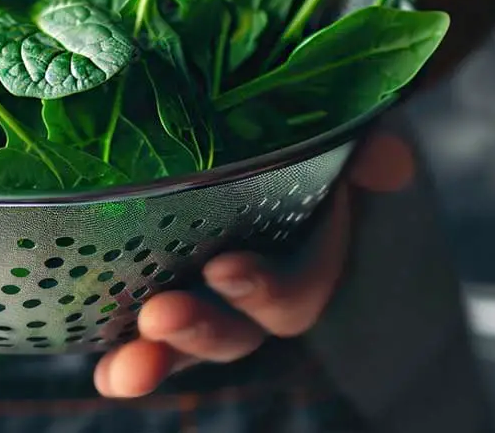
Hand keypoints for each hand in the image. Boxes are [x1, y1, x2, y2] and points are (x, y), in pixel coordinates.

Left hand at [93, 131, 414, 397]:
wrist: (236, 120)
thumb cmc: (291, 127)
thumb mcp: (331, 128)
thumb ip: (365, 142)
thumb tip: (388, 165)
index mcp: (298, 253)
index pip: (294, 289)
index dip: (264, 290)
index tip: (223, 270)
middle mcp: (250, 289)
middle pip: (235, 331)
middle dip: (201, 329)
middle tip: (161, 314)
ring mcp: (201, 298)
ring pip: (185, 346)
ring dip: (156, 357)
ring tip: (126, 366)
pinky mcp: (152, 291)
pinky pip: (139, 340)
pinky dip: (123, 363)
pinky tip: (105, 374)